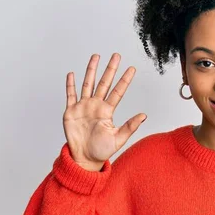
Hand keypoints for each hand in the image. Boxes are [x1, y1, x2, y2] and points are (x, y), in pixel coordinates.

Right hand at [63, 53, 146, 170]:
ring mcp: (83, 107)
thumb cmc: (102, 150)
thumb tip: (144, 115)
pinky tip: (72, 74)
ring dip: (91, 70)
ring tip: (96, 57)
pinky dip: (70, 85)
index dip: (125, 80)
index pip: (118, 92)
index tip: (132, 68)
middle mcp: (96, 105)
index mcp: (108, 111)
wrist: (84, 158)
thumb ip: (130, 126)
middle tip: (116, 55)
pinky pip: (70, 95)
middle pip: (104, 83)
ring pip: (88, 84)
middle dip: (110, 69)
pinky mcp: (71, 111)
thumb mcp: (118, 139)